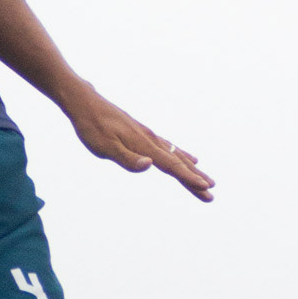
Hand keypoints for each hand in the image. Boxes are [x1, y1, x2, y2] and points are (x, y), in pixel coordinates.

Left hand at [63, 83, 213, 200]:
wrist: (86, 103)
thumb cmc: (92, 128)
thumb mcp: (104, 148)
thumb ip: (127, 159)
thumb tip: (150, 165)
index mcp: (143, 146)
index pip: (171, 166)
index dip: (188, 178)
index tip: (206, 188)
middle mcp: (150, 140)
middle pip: (178, 163)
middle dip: (195, 179)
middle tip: (211, 195)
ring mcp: (148, 136)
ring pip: (176, 156)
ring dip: (192, 169)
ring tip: (206, 180)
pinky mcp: (144, 134)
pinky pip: (169, 148)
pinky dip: (182, 156)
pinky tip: (189, 158)